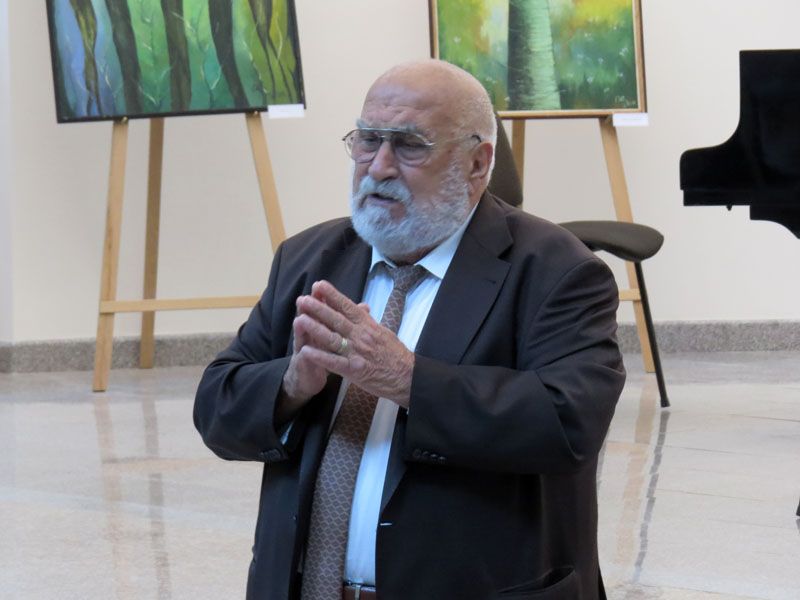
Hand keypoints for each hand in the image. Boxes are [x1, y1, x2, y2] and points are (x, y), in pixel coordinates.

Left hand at [293, 280, 414, 406]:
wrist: (408, 376)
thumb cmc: (396, 355)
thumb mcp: (383, 332)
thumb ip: (369, 321)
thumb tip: (361, 309)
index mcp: (368, 325)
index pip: (347, 306)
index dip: (332, 295)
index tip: (319, 285)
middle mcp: (361, 335)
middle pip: (336, 319)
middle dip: (318, 308)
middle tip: (302, 299)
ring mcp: (358, 352)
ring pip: (332, 338)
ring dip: (315, 328)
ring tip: (299, 319)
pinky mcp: (355, 370)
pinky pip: (334, 362)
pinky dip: (319, 356)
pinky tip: (305, 351)